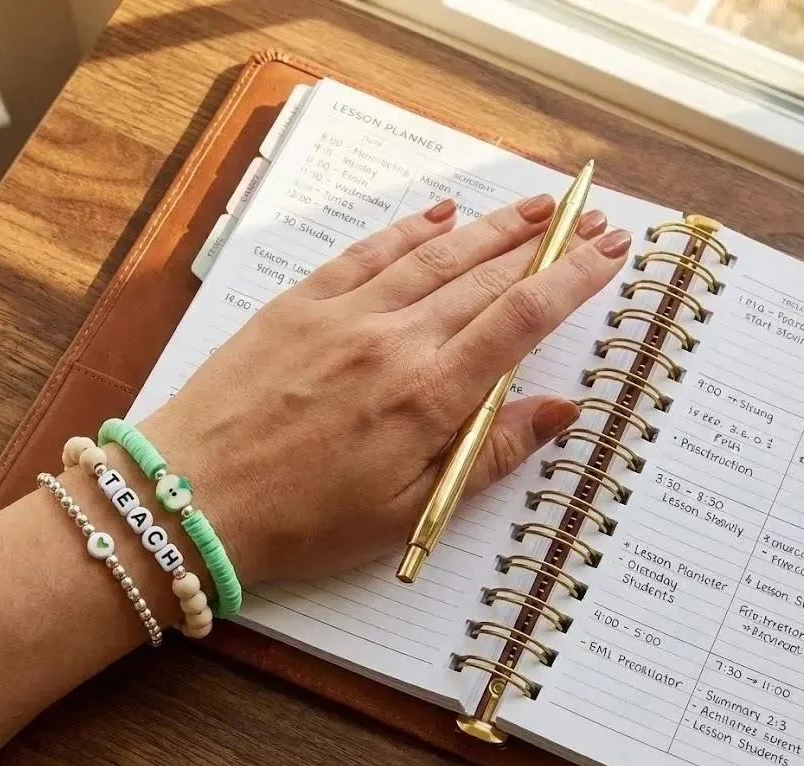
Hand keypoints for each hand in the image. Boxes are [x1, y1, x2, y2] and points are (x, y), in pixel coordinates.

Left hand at [140, 195, 630, 584]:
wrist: (193, 497)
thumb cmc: (302, 521)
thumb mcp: (408, 509)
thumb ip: (489, 453)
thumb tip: (560, 409)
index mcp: (428, 397)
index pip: (522, 319)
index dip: (574, 278)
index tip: (611, 251)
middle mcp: (394, 341)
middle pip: (487, 278)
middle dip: (546, 246)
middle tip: (588, 220)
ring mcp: (344, 315)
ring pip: (435, 256)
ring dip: (491, 228)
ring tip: (534, 207)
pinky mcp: (299, 305)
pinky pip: (366, 253)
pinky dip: (408, 229)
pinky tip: (440, 213)